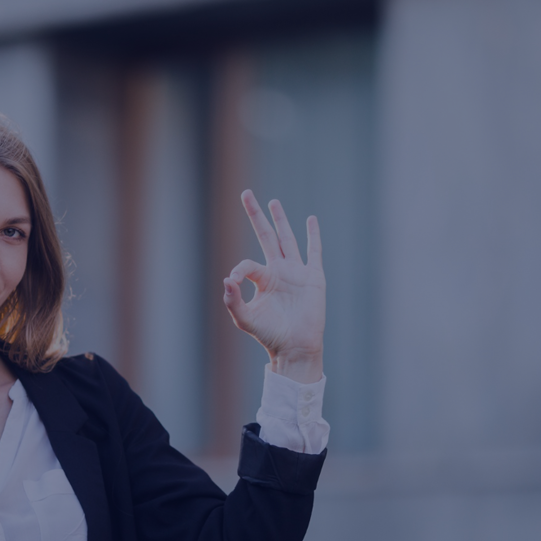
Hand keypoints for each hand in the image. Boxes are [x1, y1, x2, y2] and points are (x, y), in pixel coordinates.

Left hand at [223, 191, 324, 383]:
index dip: (239, 270)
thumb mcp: (245, 319)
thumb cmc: (269, 335)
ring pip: (287, 239)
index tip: (233, 282)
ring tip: (273, 202)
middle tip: (246, 193)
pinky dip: (313, 236)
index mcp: (262, 280)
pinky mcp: (314, 277)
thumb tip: (226, 279)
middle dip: (256, 215)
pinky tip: (311, 220)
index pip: (247, 264)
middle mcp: (278, 271)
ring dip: (280, 220)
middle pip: (266, 236)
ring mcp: (297, 272)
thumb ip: (233, 301)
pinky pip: (314, 252)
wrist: (295, 346)